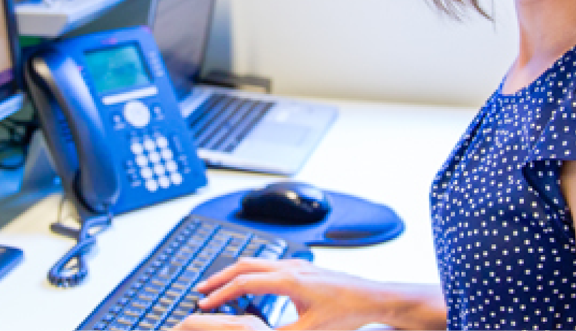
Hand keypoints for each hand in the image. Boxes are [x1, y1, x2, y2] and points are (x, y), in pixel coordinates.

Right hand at [189, 258, 444, 330]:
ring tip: (220, 286)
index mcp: (289, 280)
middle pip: (245, 265)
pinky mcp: (305, 268)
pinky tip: (252, 285)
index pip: (244, 283)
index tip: (204, 304)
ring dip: (235, 273)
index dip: (220, 294)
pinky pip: (270, 264)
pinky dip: (252, 272)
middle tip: (201, 290)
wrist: (374, 298)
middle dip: (219, 277)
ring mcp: (299, 265)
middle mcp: (292, 267)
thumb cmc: (348, 312)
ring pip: (257, 261)